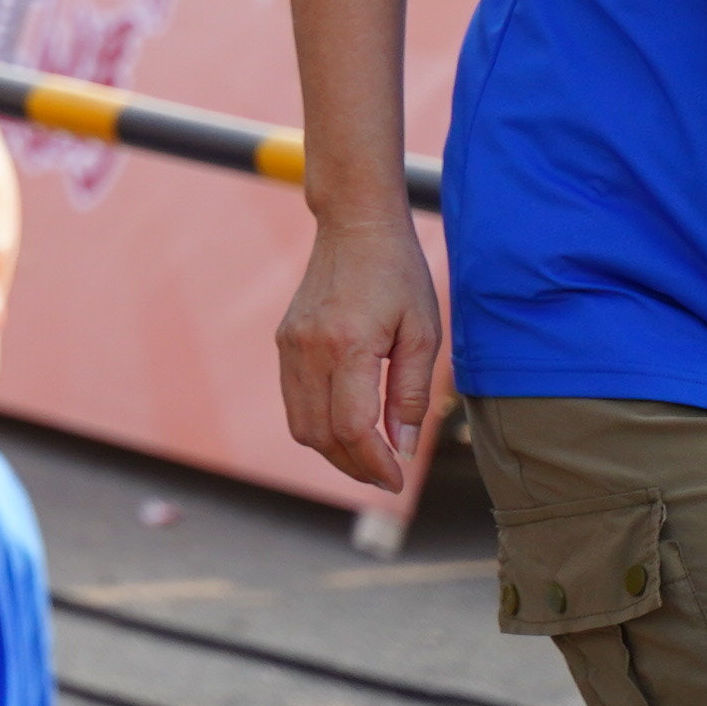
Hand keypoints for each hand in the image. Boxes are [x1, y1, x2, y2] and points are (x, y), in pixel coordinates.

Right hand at [275, 216, 442, 491]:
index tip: (400, 479)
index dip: (376, 464)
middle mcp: (308, 348)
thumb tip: (404, 448)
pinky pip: (293, 400)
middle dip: (354, 466)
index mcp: (347, 344)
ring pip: (300, 424)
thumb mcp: (422, 333)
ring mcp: (289, 344)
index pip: (352, 428)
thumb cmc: (398, 275)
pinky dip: (318, 425)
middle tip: (387, 475)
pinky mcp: (284, 341)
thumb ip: (411, 394)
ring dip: (333, 451)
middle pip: (320, 435)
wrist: (355, 226)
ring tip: (368, 457)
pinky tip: (347, 425)